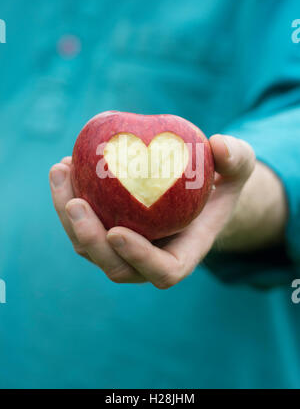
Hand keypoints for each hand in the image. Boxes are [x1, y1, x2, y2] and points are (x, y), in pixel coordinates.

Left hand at [49, 135, 254, 288]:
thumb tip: (219, 145)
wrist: (196, 190)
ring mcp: (126, 247)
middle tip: (75, 202)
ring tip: (62, 171)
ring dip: (68, 215)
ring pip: (89, 246)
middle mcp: (151, 258)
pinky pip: (82, 222)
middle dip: (90, 240)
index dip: (139, 258)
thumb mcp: (239, 166)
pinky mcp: (108, 229)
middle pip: (115, 266)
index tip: (118, 232)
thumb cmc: (220, 182)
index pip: (163, 271)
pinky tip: (66, 166)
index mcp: (184, 252)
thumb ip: (237, 158)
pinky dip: (68, 198)